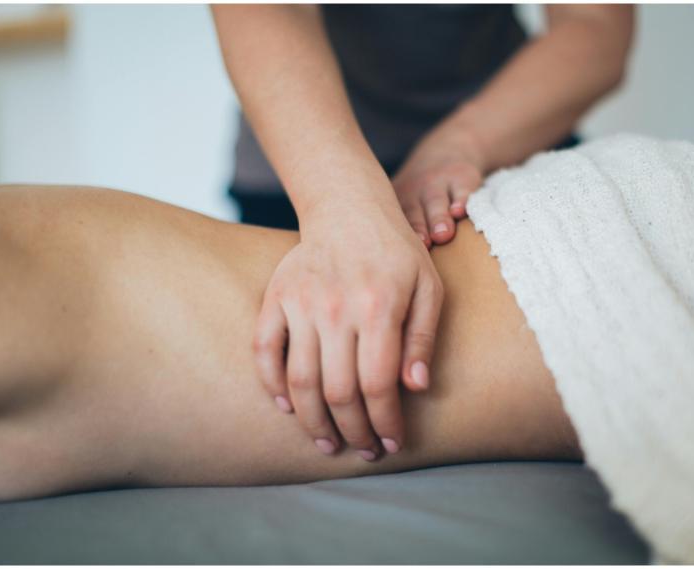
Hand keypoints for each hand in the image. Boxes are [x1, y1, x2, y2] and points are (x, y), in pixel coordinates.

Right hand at [254, 197, 442, 460]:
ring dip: (314, 422)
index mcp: (379, 307)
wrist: (349, 208)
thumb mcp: (429, 288)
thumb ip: (424, 338)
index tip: (392, 443)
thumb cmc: (397, 253)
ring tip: (328, 444)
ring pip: (300, 381)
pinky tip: (288, 408)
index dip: (385, 422)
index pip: (378, 384)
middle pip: (339, 392)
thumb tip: (416, 388)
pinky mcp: (275, 298)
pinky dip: (272, 384)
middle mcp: (336, 308)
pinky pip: (264, 351)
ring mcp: (300, 303)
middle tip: (364, 449)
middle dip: (354, 431)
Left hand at [393, 123, 486, 246]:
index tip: (395, 256)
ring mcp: (437, 183)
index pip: (391, 224)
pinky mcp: (461, 176)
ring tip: (444, 234)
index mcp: (395, 205)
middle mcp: (413, 193)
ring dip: (439, 217)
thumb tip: (394, 285)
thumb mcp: (402, 206)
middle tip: (423, 245)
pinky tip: (462, 211)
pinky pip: (461, 189)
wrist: (446, 151)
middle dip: (418, 229)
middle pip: (413, 213)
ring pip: (436, 202)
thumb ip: (396, 237)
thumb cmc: (420, 196)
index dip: (392, 238)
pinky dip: (462, 199)